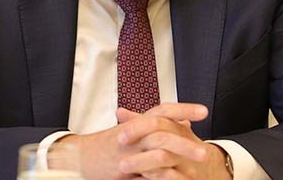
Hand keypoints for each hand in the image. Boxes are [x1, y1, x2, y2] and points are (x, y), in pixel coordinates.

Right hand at [58, 103, 212, 179]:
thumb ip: (157, 128)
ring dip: (179, 156)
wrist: (78, 158)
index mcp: (137, 124)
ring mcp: (129, 151)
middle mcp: (134, 135)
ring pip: (158, 150)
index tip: (204, 111)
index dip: (183, 109)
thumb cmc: (106, 146)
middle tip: (204, 149)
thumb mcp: (132, 132)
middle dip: (185, 142)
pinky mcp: (124, 168)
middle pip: (163, 131)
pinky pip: (148, 172)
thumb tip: (184, 124)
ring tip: (199, 166)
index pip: (163, 110)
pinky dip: (166, 177)